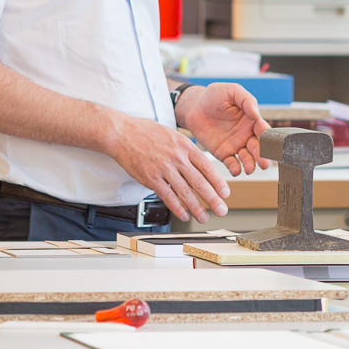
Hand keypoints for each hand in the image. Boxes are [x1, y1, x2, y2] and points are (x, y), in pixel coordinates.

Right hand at [107, 114, 229, 223]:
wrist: (122, 133)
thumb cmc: (146, 132)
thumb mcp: (173, 134)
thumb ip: (186, 149)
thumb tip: (200, 163)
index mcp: (185, 146)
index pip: (207, 167)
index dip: (218, 183)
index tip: (226, 194)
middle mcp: (177, 158)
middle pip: (199, 182)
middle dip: (213, 199)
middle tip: (222, 210)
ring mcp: (164, 168)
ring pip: (185, 192)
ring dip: (196, 207)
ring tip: (204, 217)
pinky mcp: (151, 178)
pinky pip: (167, 196)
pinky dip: (177, 208)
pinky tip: (184, 215)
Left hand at [174, 82, 266, 176]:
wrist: (194, 107)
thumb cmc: (214, 96)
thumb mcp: (231, 91)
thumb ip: (246, 100)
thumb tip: (256, 114)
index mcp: (251, 120)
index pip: (263, 129)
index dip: (267, 136)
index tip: (268, 141)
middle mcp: (247, 134)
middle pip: (258, 147)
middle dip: (263, 156)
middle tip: (264, 163)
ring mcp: (236, 145)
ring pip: (248, 158)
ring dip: (251, 164)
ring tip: (250, 169)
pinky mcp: (224, 153)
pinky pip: (232, 163)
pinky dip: (235, 169)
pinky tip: (236, 170)